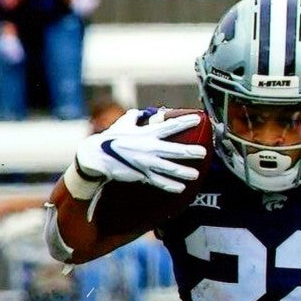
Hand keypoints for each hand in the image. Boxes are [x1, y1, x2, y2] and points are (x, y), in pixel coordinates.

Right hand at [73, 109, 206, 194]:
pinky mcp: (141, 175)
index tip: (199, 119)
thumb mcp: (123, 124)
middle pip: (174, 150)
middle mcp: (149, 148)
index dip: (185, 122)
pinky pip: (159, 182)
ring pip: (169, 169)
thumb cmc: (111, 138)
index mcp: (147, 133)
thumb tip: (139, 112)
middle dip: (190, 152)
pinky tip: (181, 188)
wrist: (97, 156)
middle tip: (204, 153)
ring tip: (195, 175)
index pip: (170, 126)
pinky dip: (170, 186)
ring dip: (183, 172)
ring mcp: (146, 163)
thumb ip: (134, 118)